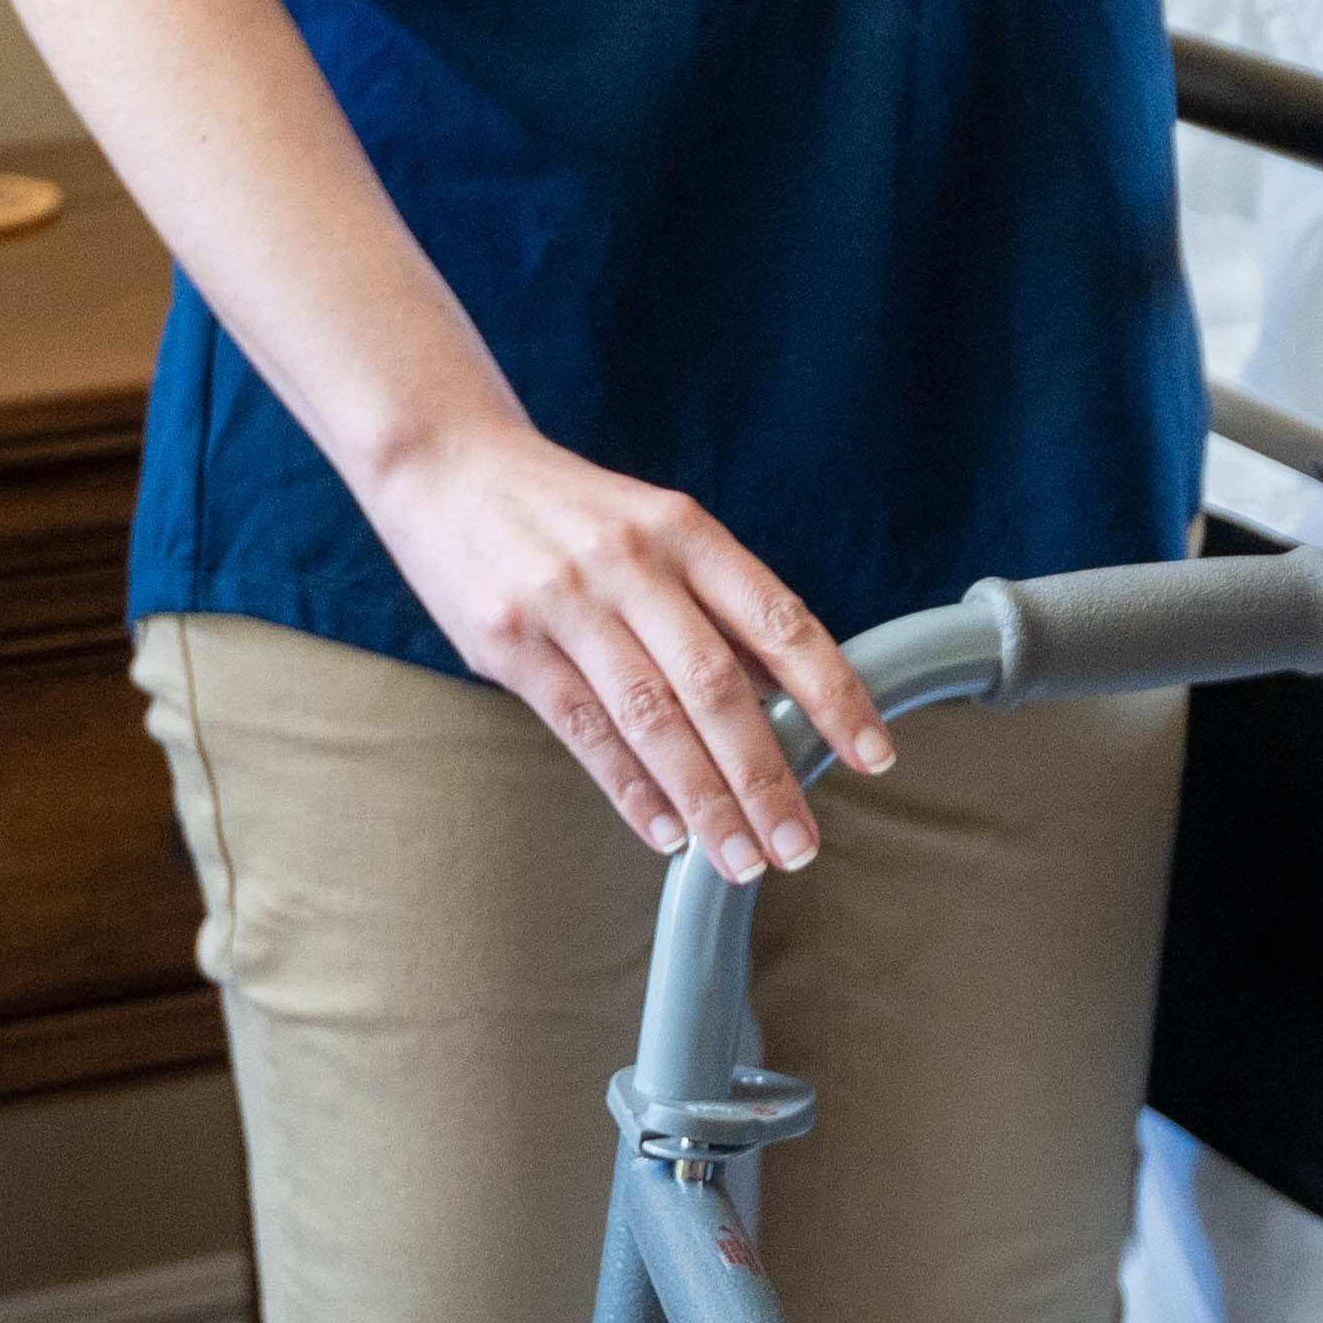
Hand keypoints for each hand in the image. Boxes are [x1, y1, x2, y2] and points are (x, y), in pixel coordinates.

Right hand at [355, 421, 896, 869]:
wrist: (448, 462)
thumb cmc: (571, 511)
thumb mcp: (655, 529)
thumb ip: (714, 606)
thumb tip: (785, 692)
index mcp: (685, 530)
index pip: (779, 620)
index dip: (832, 692)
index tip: (874, 755)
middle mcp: (632, 564)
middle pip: (716, 686)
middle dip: (766, 775)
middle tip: (800, 844)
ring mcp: (566, 603)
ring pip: (650, 720)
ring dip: (704, 800)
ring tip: (742, 859)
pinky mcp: (508, 643)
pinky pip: (582, 730)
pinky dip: (629, 789)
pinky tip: (667, 833)